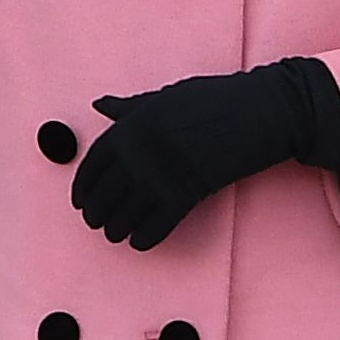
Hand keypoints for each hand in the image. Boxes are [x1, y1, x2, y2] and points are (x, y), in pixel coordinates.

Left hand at [70, 57, 339, 249]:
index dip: (83, 187)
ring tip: (113, 235)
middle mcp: (141, 151)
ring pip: (128, 211)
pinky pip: (159, 223)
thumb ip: (130, 107)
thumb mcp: (166, 96)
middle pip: (106, 192)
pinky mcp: (190, 192)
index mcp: (132, 125)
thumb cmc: (214, 100)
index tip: (79, 201)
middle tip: (94, 223)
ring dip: (117, 228)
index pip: (93, 163)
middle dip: (96, 212)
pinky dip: (146, 237)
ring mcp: (164, 173)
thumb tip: (100, 104)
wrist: (261, 111)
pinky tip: (139, 242)